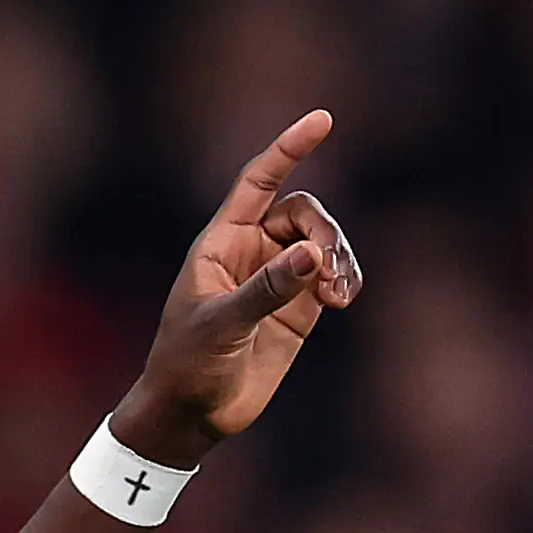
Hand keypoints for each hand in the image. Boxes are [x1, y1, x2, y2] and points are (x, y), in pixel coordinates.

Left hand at [113, 110, 362, 467]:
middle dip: (324, 231)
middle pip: (304, 211)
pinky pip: (333, 276)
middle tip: (325, 270)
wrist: (191, 413)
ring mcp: (277, 278)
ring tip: (336, 294)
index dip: (287, 149)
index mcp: (219, 243)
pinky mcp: (298, 307)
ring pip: (324, 242)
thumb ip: (267, 290)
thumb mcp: (221, 325)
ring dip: (339, 259)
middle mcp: (250, 252)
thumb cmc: (187, 364)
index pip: (257, 182)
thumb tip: (312, 254)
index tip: (322, 119)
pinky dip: (346, 280)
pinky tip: (342, 299)